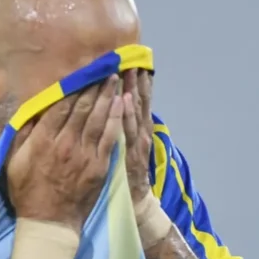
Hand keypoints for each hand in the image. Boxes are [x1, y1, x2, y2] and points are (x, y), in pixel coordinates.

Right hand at [7, 76, 123, 232]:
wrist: (49, 223)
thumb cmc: (27, 191)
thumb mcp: (14, 161)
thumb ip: (23, 133)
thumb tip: (32, 108)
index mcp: (43, 140)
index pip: (61, 105)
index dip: (73, 85)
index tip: (81, 70)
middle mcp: (66, 143)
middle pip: (83, 107)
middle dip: (94, 84)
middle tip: (105, 66)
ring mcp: (85, 155)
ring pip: (98, 118)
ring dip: (107, 95)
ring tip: (114, 77)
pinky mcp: (100, 166)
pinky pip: (110, 137)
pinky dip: (116, 118)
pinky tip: (121, 102)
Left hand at [122, 70, 153, 205]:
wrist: (137, 201)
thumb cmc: (129, 174)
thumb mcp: (128, 146)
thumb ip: (123, 127)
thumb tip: (117, 105)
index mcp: (140, 128)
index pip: (139, 99)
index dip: (139, 81)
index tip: (134, 61)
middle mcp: (142, 132)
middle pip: (138, 101)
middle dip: (135, 79)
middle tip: (130, 57)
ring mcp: (137, 142)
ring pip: (134, 112)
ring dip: (132, 90)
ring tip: (128, 70)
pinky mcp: (131, 154)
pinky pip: (126, 131)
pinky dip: (126, 115)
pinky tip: (124, 99)